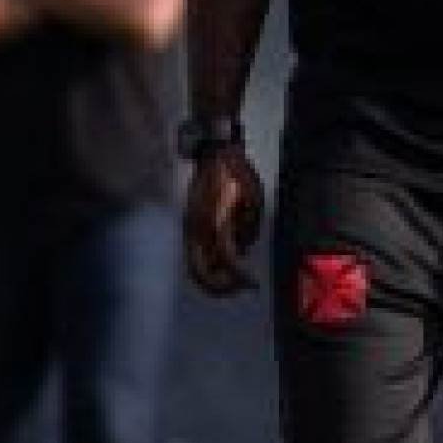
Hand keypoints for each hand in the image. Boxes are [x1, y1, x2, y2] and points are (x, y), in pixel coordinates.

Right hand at [182, 148, 265, 295]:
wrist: (213, 152)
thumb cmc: (238, 173)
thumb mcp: (254, 200)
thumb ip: (249, 229)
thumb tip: (242, 251)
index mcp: (216, 223)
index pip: (228, 262)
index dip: (242, 277)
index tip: (254, 284)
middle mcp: (198, 230)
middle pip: (201, 274)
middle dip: (220, 288)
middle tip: (239, 289)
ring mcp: (189, 227)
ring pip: (195, 265)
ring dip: (214, 276)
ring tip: (234, 273)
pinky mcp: (188, 224)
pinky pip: (194, 252)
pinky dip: (207, 262)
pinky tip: (224, 258)